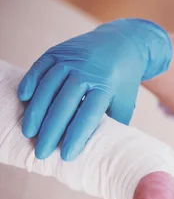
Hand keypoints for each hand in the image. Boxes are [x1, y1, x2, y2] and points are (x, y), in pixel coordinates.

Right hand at [18, 19, 171, 160]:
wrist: (123, 43)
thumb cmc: (123, 81)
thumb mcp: (125, 102)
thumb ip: (114, 124)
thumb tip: (102, 152)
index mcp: (106, 86)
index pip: (88, 114)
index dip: (76, 136)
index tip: (66, 156)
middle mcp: (87, 71)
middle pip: (64, 104)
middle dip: (50, 130)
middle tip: (41, 152)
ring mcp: (71, 59)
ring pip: (48, 86)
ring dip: (36, 111)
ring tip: (29, 132)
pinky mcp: (58, 51)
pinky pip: (39, 67)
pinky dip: (30, 82)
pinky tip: (23, 100)